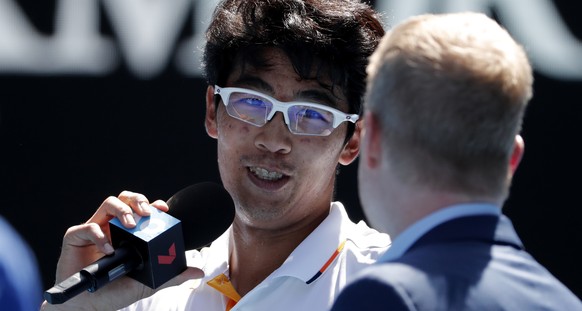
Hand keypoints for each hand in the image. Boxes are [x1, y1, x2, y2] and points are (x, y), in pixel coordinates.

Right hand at [41, 191, 203, 309]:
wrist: (88, 307)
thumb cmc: (116, 292)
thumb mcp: (148, 282)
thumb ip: (171, 275)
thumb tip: (198, 271)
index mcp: (128, 233)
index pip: (142, 210)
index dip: (153, 205)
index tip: (164, 208)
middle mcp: (112, 227)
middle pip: (125, 199)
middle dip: (138, 200)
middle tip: (147, 212)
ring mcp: (94, 230)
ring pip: (108, 203)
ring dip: (122, 210)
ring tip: (131, 225)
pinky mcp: (75, 237)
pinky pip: (87, 227)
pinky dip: (99, 236)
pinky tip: (108, 250)